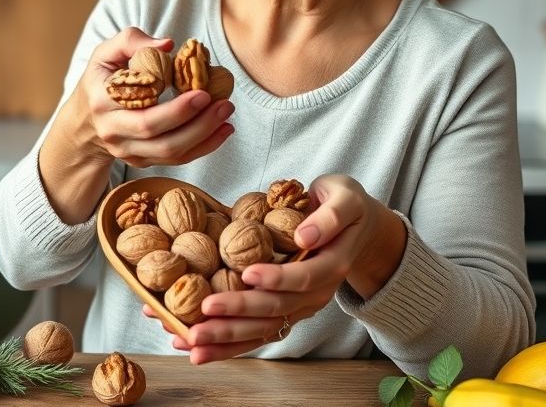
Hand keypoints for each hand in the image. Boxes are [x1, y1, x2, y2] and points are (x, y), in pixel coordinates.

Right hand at [39, 27, 233, 222]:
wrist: (84, 121)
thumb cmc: (102, 79)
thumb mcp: (105, 53)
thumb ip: (132, 40)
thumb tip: (168, 44)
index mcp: (104, 102)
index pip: (142, 112)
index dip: (175, 109)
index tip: (202, 92)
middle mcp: (114, 132)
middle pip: (159, 137)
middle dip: (197, 124)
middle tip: (224, 103)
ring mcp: (127, 151)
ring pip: (170, 153)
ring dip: (205, 136)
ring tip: (227, 114)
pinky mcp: (141, 161)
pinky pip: (175, 160)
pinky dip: (203, 147)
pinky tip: (223, 131)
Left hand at [146, 174, 405, 363]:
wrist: (356, 226)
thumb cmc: (345, 205)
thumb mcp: (345, 199)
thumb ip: (329, 217)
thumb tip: (304, 236)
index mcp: (331, 265)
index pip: (302, 278)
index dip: (275, 278)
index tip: (246, 273)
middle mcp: (316, 294)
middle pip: (275, 310)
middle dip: (238, 313)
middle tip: (204, 311)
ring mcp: (299, 306)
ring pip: (261, 330)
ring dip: (224, 338)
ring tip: (189, 340)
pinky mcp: (283, 311)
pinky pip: (254, 332)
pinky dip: (225, 343)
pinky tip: (194, 347)